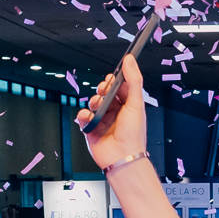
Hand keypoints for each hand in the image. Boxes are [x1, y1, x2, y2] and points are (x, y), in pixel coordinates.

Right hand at [75, 53, 148, 168]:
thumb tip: (130, 60)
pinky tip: (88, 118)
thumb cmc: (133, 134)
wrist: (122, 157)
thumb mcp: (136, 102)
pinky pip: (83, 117)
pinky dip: (83, 115)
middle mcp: (116, 112)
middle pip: (105, 93)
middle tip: (104, 91)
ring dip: (93, 101)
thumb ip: (133, 80)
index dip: (115, 80)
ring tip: (97, 106)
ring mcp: (103, 120)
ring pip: (93, 103)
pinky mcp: (92, 129)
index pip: (120, 86)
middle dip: (102, 90)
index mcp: (128, 105)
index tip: (112, 77)